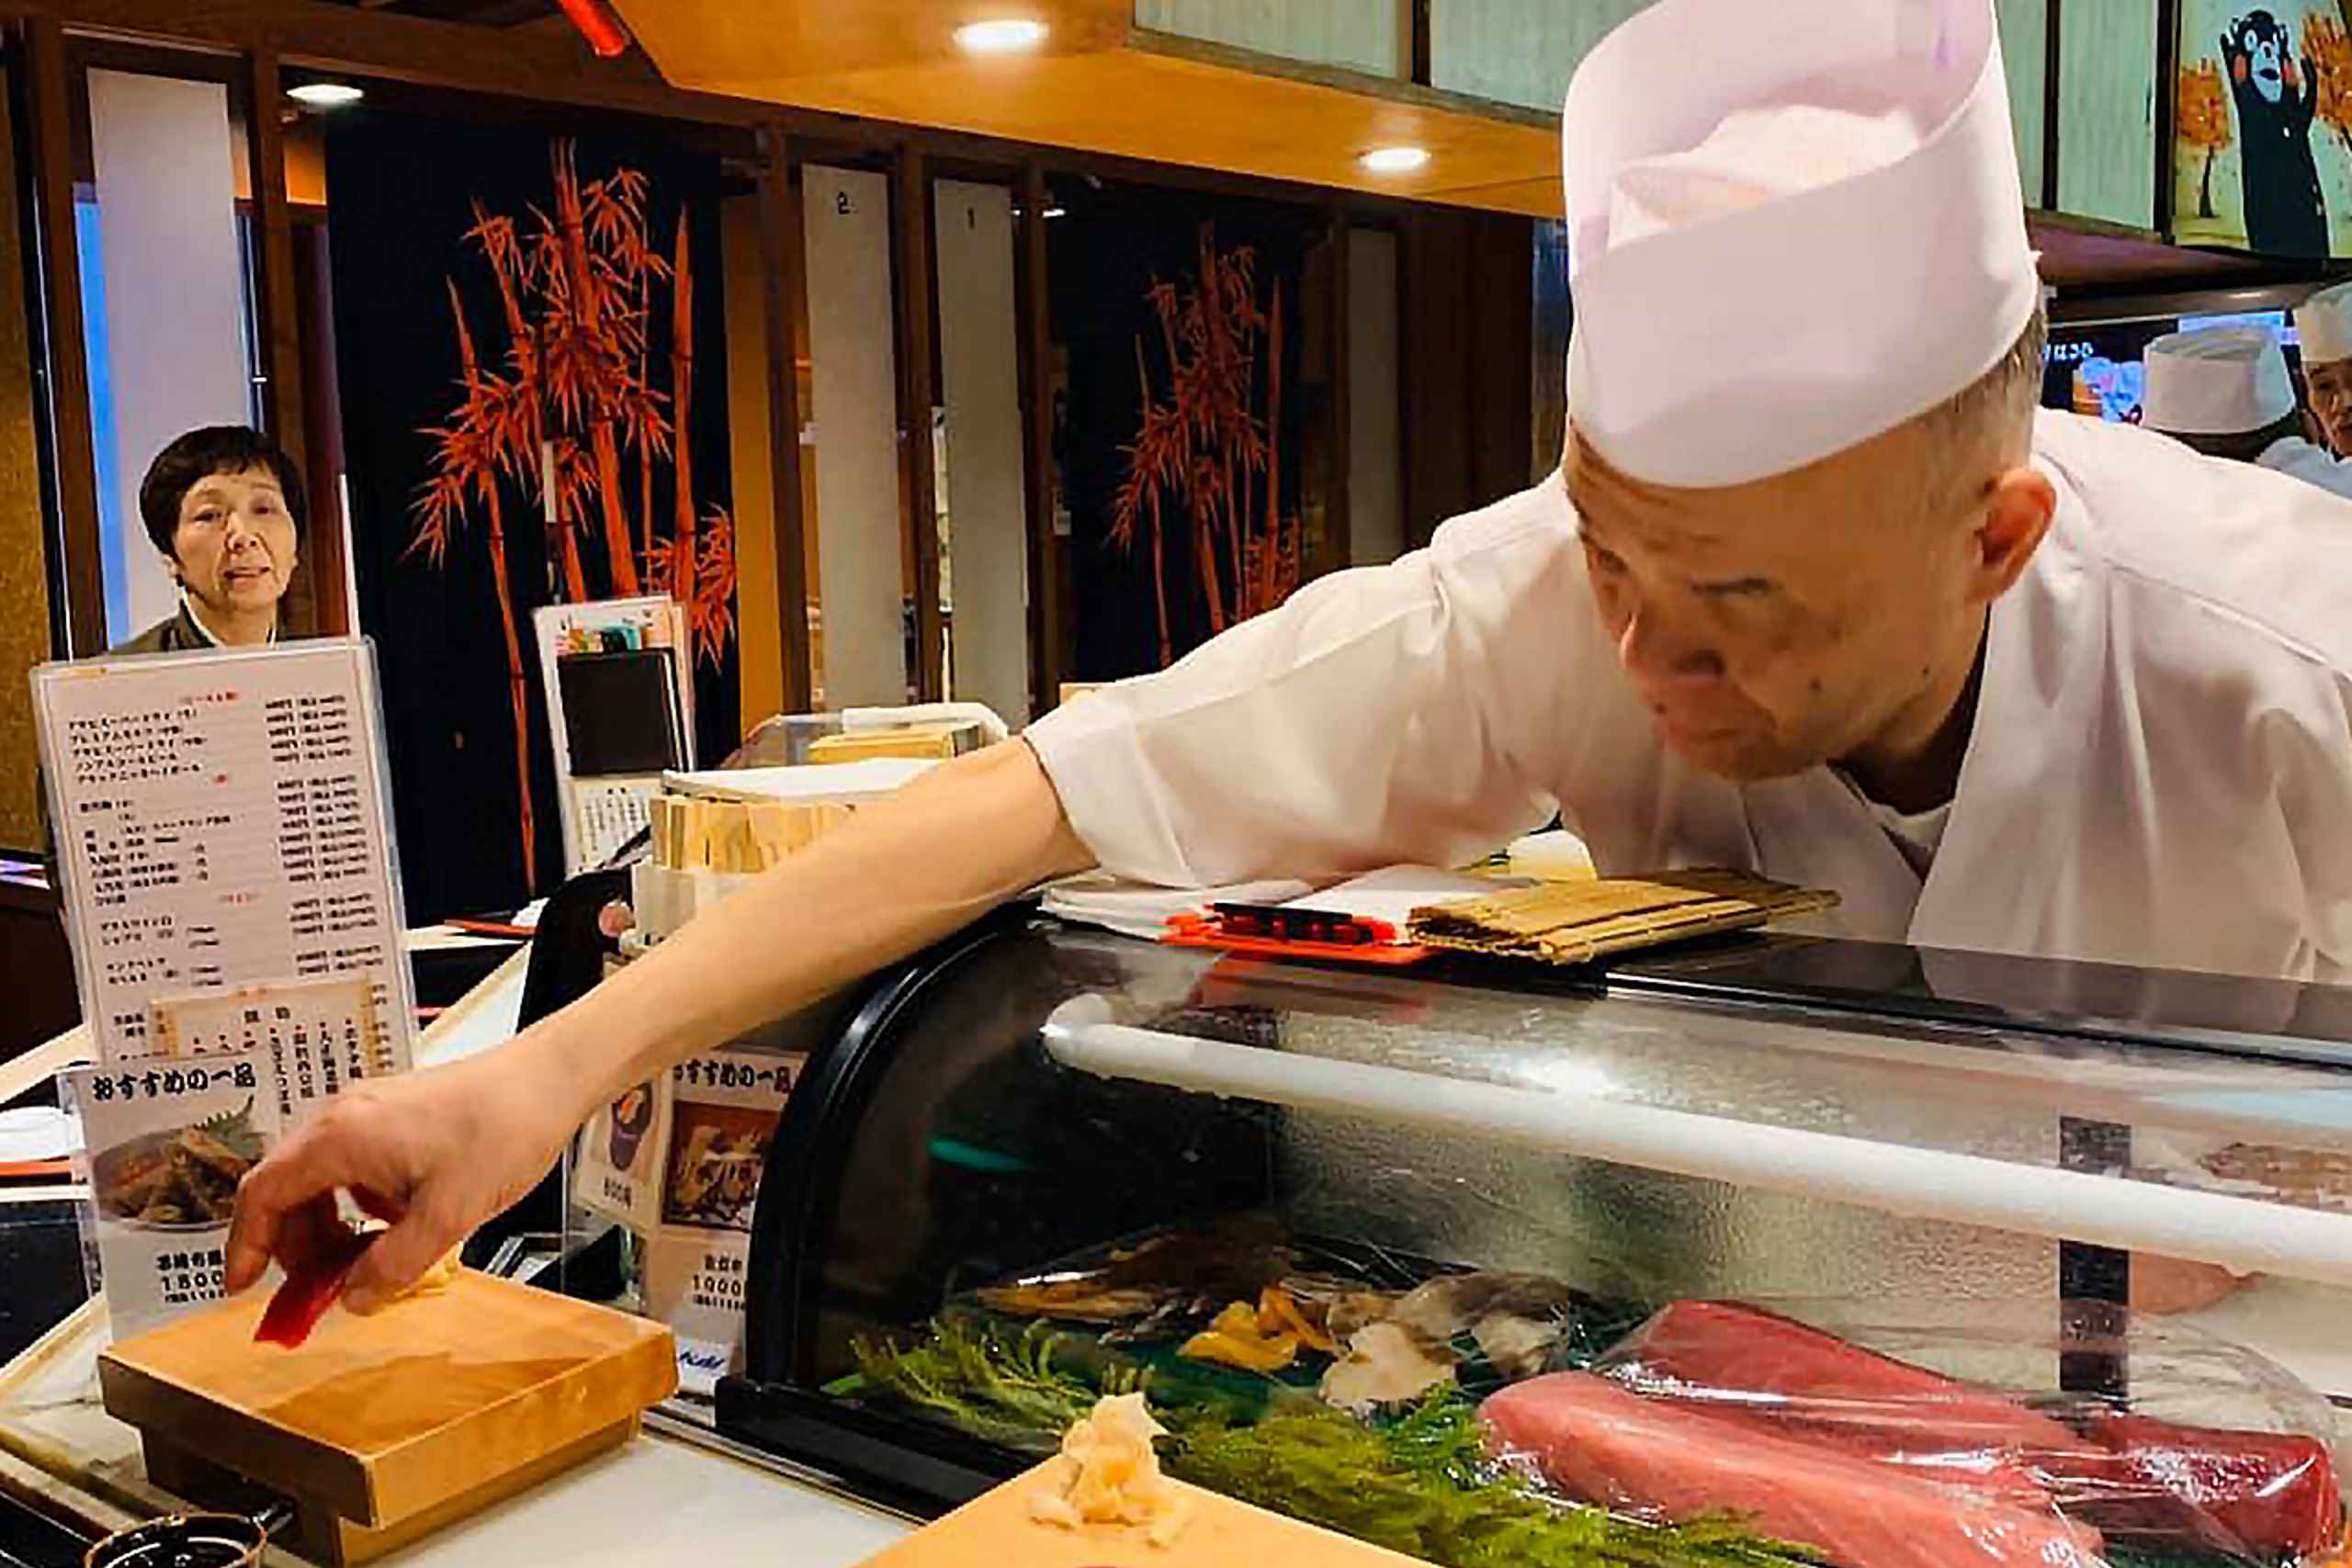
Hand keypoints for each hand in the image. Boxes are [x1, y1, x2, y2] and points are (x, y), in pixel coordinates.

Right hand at [227, 1035, 581, 1313]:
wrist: (548, 1080)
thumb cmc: (504, 1127)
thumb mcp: (449, 1215)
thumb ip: (394, 1266)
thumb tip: (353, 1300)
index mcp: (340, 1137)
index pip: (261, 1194)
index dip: (246, 1245)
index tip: (243, 1287)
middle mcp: (343, 1118)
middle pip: (286, 1191)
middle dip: (296, 1247)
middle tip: (320, 1291)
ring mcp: (367, 1113)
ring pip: (319, 1182)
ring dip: (329, 1229)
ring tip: (363, 1264)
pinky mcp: (392, 1117)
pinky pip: (352, 1170)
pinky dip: (359, 1207)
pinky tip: (398, 1227)